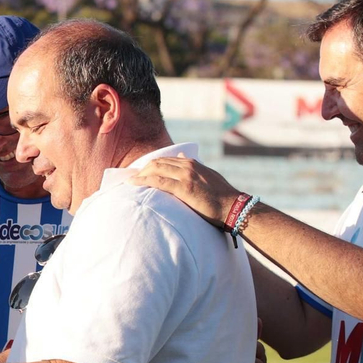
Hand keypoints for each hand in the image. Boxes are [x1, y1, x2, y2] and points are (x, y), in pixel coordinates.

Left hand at [129, 156, 243, 227]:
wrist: (233, 207)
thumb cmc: (221, 197)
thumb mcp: (208, 176)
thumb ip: (193, 167)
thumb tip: (181, 155)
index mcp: (192, 163)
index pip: (165, 160)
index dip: (150, 166)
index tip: (140, 173)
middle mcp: (188, 166)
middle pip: (157, 162)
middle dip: (142, 169)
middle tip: (131, 178)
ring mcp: (185, 176)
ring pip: (155, 169)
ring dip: (139, 175)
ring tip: (129, 182)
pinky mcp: (183, 187)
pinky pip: (157, 181)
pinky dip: (142, 181)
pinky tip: (132, 184)